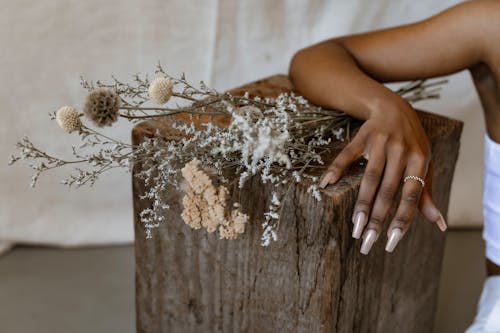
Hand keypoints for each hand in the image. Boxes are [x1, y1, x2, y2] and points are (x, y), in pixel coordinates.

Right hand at [319, 102, 446, 254]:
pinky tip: (326, 184)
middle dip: (377, 219)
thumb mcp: (424, 163)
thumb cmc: (411, 141)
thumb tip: (438, 224)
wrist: (394, 107)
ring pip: (369, 178)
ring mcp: (380, 143)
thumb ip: (426, 193)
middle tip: (366, 242)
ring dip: (361, 204)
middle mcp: (401, 152)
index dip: (401, 221)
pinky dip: (336, 169)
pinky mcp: (362, 136)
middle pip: (388, 191)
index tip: (390, 243)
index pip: (410, 196)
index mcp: (419, 160)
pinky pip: (347, 155)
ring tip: (354, 227)